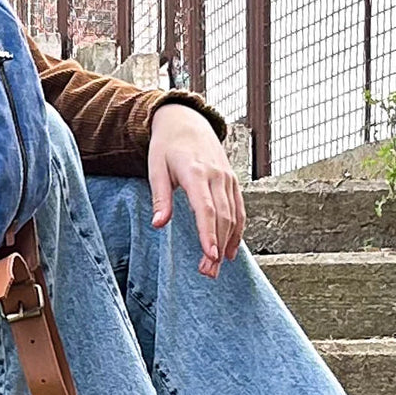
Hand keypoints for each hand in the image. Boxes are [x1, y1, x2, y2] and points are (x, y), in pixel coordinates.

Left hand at [147, 103, 244, 278]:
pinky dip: (237, 231)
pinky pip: (239, 209)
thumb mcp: (155, 168)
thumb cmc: (166, 146)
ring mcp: (228, 178)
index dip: (209, 234)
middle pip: (222, 217)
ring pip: (234, 216)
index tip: (211, 256)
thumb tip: (158, 225)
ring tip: (216, 267)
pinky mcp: (233, 181)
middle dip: (217, 247)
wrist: (186, 122)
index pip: (206, 209)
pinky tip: (230, 250)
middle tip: (208, 272)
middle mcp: (216, 176)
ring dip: (227, 243)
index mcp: (195, 173)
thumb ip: (159, 197)